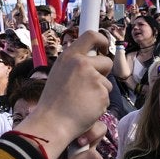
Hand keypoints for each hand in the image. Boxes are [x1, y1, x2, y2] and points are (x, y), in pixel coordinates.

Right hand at [17, 31, 111, 158]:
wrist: (52, 122)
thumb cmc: (53, 102)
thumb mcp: (59, 73)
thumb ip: (74, 65)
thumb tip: (91, 60)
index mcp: (69, 56)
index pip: (91, 36)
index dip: (102, 40)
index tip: (104, 47)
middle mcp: (81, 63)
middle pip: (106, 61)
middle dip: (104, 73)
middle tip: (92, 85)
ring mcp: (93, 77)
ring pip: (106, 83)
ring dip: (99, 92)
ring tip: (82, 102)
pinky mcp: (101, 92)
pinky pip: (106, 97)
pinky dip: (100, 104)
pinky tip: (86, 110)